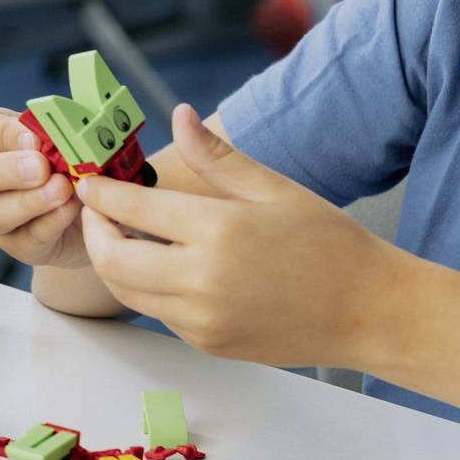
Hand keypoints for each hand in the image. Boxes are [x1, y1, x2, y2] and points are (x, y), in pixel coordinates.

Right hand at [0, 107, 88, 271]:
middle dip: (3, 170)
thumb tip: (54, 130)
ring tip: (62, 190)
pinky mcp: (18, 245)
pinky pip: (25, 238)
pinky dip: (49, 222)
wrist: (98, 206)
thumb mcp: (66, 138)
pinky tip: (70, 209)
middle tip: (40, 168)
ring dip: (28, 201)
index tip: (33, 138)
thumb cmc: (75, 161)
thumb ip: (55, 132)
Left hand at [74, 108, 395, 365]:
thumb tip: (179, 115)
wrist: (370, 312)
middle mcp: (203, 282)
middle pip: (113, 261)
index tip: (88, 182)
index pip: (132, 210)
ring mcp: (204, 321)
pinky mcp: (210, 343)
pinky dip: (148, 288)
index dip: (100, 194)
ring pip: (128, 293)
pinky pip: (159, 312)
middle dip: (94, 234)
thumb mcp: (273, 188)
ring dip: (114, 263)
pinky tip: (163, 264)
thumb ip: (216, 156)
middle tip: (95, 212)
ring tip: (122, 235)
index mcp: (219, 233)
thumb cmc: (329, 242)